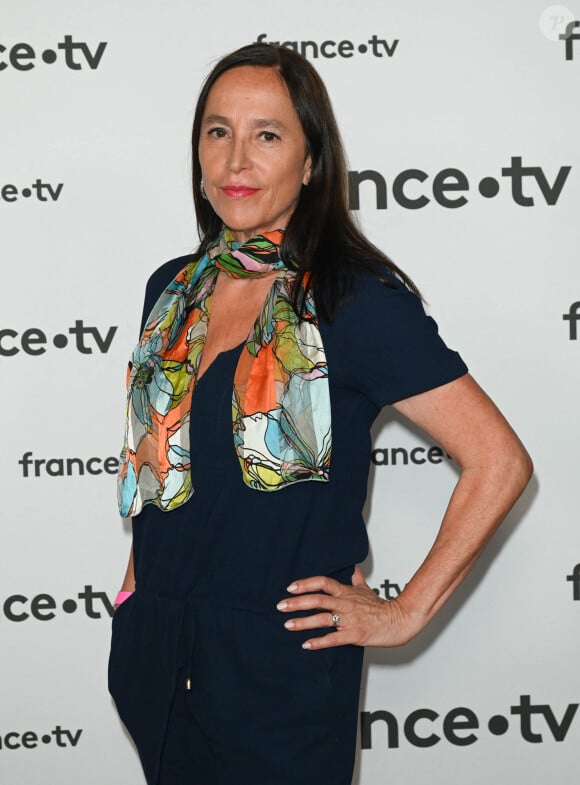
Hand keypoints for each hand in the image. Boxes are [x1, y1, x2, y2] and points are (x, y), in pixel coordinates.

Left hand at [276, 566, 423, 648]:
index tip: (291, 587)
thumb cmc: (382, 607)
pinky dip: (319, 642)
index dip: (306, 584)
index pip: (323, 583)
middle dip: (297, 602)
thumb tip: (353, 568)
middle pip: (318, 599)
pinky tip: (306, 644)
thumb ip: (357, 580)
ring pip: (323, 618)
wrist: (399, 620)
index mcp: (347, 592)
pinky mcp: (355, 635)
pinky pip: (334, 639)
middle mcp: (346, 604)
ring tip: (288, 624)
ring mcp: (350, 619)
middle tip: (281, 606)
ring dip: (303, 622)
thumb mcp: (367, 590)